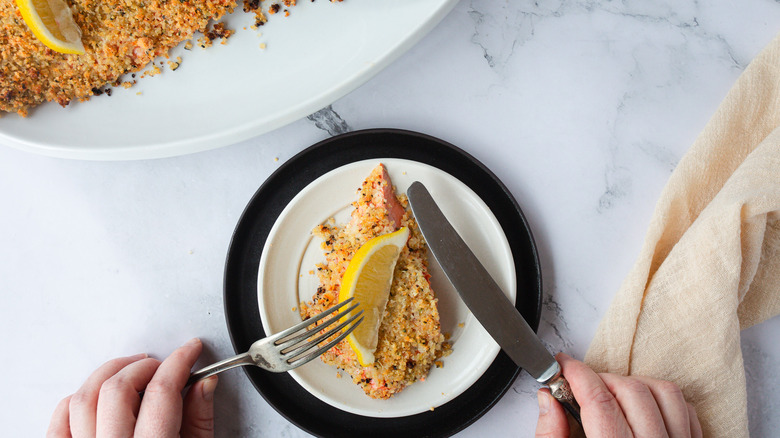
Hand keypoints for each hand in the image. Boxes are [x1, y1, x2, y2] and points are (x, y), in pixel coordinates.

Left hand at [47, 338, 217, 437]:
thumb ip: (200, 420)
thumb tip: (204, 383)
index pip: (161, 391)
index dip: (180, 361)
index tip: (191, 350)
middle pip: (118, 388)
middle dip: (144, 367)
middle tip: (163, 366)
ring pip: (84, 398)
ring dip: (109, 375)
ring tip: (131, 372)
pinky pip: (59, 421)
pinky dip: (76, 400)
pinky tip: (97, 396)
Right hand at [535, 353, 701, 437]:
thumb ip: (551, 437)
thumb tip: (548, 402)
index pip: (599, 402)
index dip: (575, 375)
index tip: (561, 366)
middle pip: (631, 392)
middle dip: (600, 380)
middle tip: (579, 386)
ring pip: (664, 393)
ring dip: (634, 385)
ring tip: (611, 395)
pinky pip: (687, 411)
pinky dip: (663, 400)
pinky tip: (642, 408)